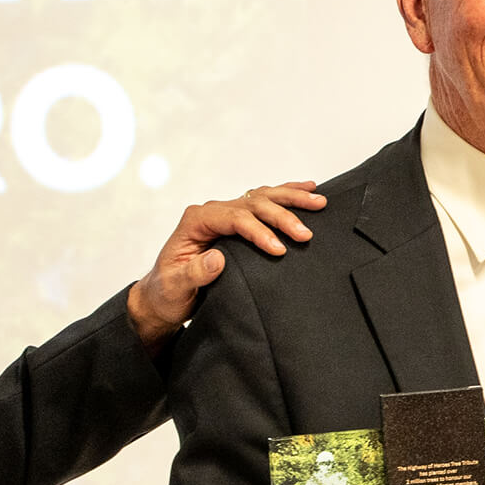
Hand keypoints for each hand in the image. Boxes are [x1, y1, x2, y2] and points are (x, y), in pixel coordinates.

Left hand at [126, 182, 327, 351]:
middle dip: (283, 216)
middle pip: (253, 204)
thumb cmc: (168, 292)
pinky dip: (287, 195)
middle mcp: (212, 212)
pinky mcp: (238, 221)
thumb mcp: (175, 288)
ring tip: (319, 202)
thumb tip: (216, 259)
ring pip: (263, 197)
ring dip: (292, 198)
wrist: (164, 296)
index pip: (234, 218)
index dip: (259, 231)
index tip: (279, 249)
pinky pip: (264, 201)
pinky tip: (307, 188)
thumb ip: (194, 273)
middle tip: (305, 234)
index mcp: (196, 221)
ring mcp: (226, 213)